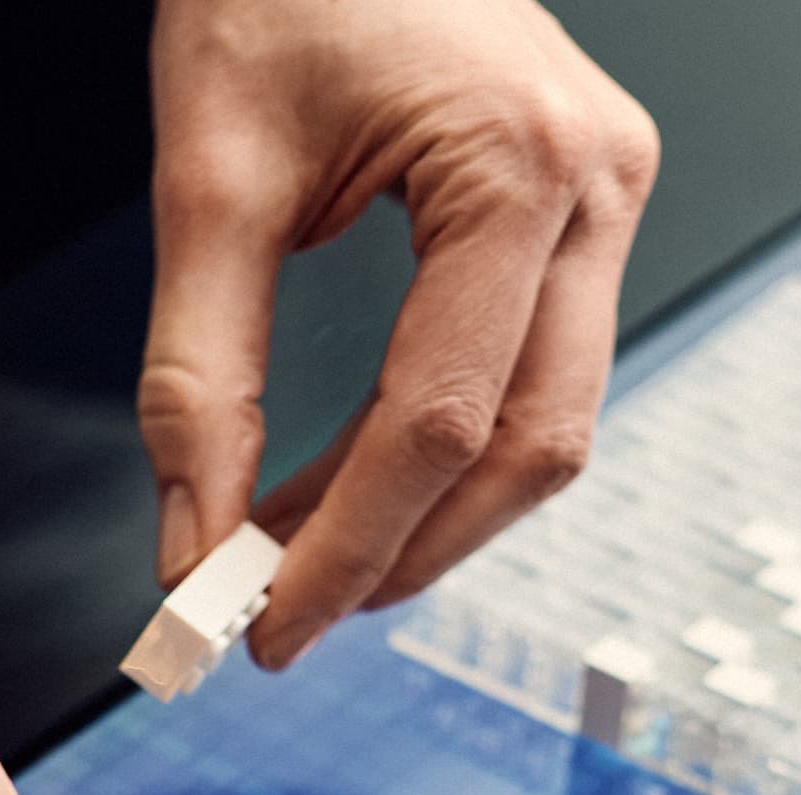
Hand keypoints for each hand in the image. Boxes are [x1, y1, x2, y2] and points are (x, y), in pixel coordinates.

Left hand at [143, 0, 657, 668]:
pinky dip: (442, 449)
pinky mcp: (585, 212)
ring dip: (427, 516)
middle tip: (283, 618)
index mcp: (518, 161)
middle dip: (403, 551)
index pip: (441, 418)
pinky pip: (533, 373)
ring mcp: (609, 196)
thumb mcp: (206, 180)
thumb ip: (195, 378)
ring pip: (546, 428)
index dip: (351, 545)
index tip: (261, 627)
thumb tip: (191, 550)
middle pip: (527, 445)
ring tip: (300, 556)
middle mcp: (597, 182)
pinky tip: (348, 480)